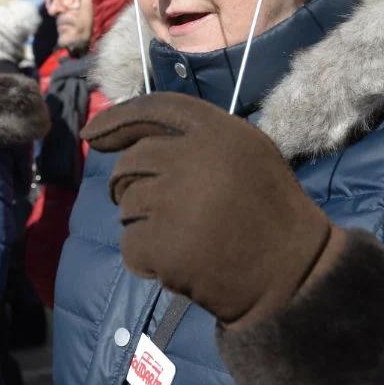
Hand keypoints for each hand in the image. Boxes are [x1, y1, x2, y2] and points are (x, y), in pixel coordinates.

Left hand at [81, 92, 343, 326]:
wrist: (293, 274)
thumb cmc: (266, 212)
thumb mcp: (243, 154)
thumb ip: (191, 139)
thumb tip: (118, 138)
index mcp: (218, 130)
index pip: (151, 110)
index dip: (115, 121)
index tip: (90, 134)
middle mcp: (195, 158)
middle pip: (129, 164)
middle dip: (130, 187)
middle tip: (159, 211)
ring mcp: (177, 201)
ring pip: (125, 205)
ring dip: (142, 224)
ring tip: (185, 238)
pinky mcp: (165, 243)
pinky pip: (130, 244)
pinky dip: (145, 258)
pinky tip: (178, 263)